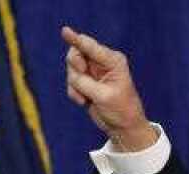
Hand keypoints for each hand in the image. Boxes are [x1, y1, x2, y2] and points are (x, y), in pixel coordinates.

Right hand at [61, 26, 156, 150]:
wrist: (123, 127)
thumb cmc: (121, 110)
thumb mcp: (103, 96)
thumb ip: (84, 82)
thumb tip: (73, 72)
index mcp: (113, 61)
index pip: (90, 46)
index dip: (76, 39)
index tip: (65, 31)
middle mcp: (103, 62)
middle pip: (76, 54)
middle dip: (75, 69)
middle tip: (82, 82)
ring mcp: (93, 71)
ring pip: (71, 69)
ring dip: (75, 86)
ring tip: (87, 98)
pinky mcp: (86, 81)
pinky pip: (71, 81)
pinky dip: (74, 92)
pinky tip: (85, 102)